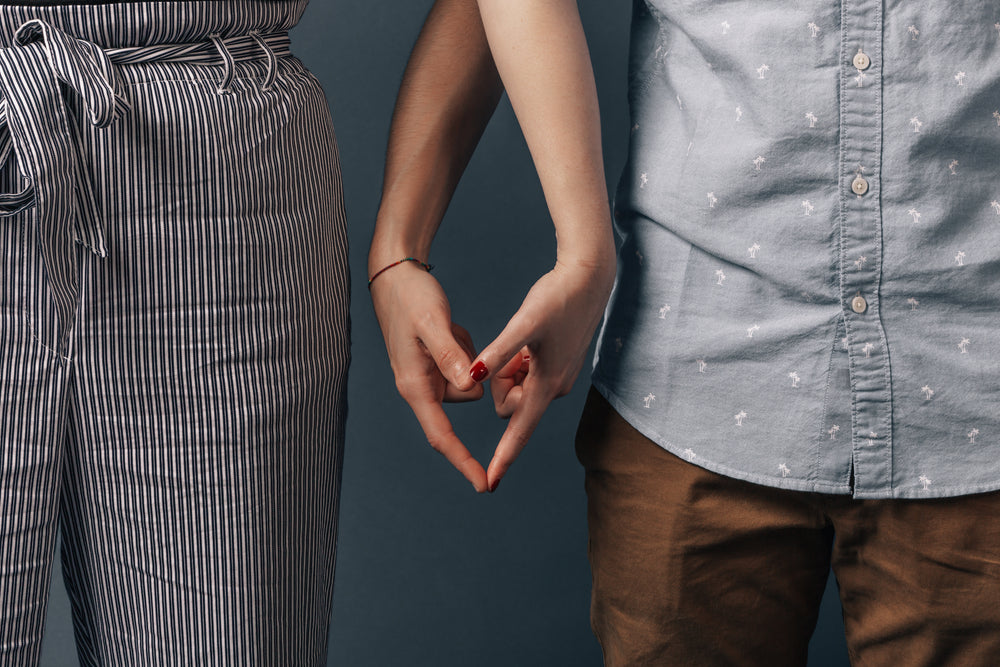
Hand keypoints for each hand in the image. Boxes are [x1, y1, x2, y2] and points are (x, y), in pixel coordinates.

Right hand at [370, 261, 488, 491]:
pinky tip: (449, 327)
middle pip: (465, 397)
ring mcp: (427, 376)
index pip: (441, 436)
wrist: (394, 276)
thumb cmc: (411, 298)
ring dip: (468, 357)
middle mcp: (420, 386)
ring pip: (469, 381)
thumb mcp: (433, 323)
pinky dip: (464, 348)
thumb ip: (450, 355)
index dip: (463, 461)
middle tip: (454, 335)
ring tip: (448, 329)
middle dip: (472, 375)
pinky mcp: (435, 363)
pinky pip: (466, 365)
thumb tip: (470, 386)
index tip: (484, 485)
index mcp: (414, 386)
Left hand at [471, 257, 614, 490]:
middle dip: (502, 382)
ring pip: (517, 386)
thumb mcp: (524, 324)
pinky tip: (532, 338)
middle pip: (510, 403)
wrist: (589, 278)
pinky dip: (521, 360)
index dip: (503, 457)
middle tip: (514, 349)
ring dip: (511, 368)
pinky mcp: (557, 365)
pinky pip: (527, 374)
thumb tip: (474, 379)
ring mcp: (557, 377)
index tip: (489, 483)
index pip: (519, 430)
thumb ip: (498, 353)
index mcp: (546, 384)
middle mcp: (553, 388)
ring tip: (526, 340)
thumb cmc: (558, 298)